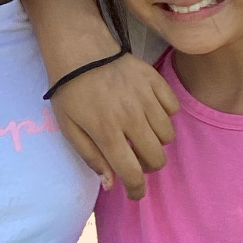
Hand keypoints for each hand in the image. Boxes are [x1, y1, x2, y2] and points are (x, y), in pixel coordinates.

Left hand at [50, 54, 177, 199]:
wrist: (79, 49)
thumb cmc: (70, 91)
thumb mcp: (69, 127)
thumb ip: (91, 157)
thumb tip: (111, 184)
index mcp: (106, 132)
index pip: (132, 172)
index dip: (136, 189)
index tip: (135, 193)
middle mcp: (131, 117)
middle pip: (157, 157)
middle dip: (147, 166)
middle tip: (135, 158)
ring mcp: (146, 98)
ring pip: (167, 135)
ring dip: (155, 140)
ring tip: (139, 132)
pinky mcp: (155, 81)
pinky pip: (172, 108)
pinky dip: (164, 115)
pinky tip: (148, 111)